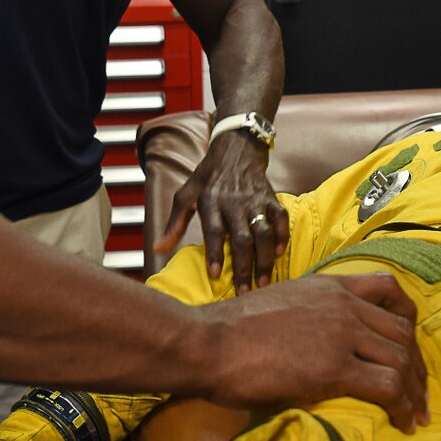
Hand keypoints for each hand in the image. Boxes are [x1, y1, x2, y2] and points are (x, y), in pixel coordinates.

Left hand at [154, 128, 285, 292]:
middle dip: (244, 267)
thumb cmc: (208, 177)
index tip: (215, 275)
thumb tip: (158, 248)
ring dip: (264, 258)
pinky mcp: (270, 197)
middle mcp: (234, 201)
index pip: (213, 230)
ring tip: (264, 281)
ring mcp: (254, 199)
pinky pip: (280, 218)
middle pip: (241, 238)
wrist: (236, 148)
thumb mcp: (186, 195)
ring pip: (263, 232)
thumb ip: (174, 223)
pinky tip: (278, 254)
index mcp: (210, 200)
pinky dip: (282, 236)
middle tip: (244, 292)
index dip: (215, 253)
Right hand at [200, 272, 429, 431]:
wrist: (209, 342)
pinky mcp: (334, 367)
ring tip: (417, 415)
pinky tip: (402, 423)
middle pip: (403, 330)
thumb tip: (318, 342)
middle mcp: (343, 305)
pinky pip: (387, 386)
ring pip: (401, 358)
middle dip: (417, 365)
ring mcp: (341, 334)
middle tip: (419, 392)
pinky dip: (402, 406)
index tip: (410, 344)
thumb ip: (310, 316)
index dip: (408, 318)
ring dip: (415, 391)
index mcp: (329, 287)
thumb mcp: (280, 305)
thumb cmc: (231, 331)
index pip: (388, 289)